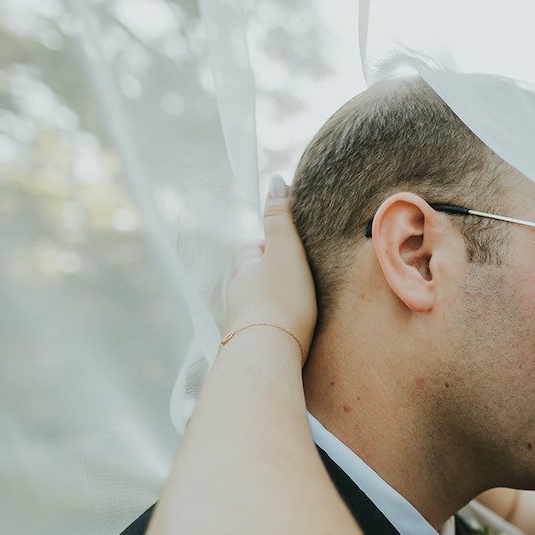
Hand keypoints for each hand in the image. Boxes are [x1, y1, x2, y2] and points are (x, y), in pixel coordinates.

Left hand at [224, 175, 317, 359]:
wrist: (268, 355)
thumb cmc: (280, 300)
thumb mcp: (285, 251)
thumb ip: (280, 218)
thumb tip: (275, 180)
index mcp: (241, 270)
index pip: (250, 250)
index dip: (268, 247)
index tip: (288, 251)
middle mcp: (236, 296)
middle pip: (252, 279)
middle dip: (269, 278)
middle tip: (296, 280)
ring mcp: (241, 325)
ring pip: (257, 307)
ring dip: (272, 305)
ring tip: (299, 309)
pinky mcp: (252, 349)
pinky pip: (264, 331)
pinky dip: (275, 329)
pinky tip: (291, 335)